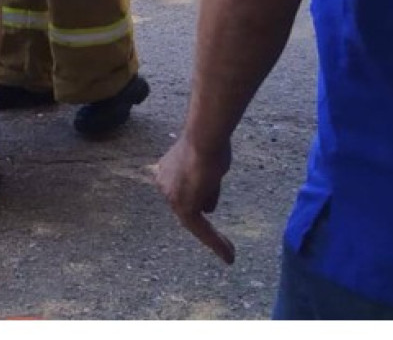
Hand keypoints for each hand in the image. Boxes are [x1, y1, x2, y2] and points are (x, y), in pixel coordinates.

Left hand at [153, 134, 236, 263]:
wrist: (206, 138)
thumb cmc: (210, 143)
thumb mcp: (210, 167)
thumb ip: (208, 187)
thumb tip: (209, 208)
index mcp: (166, 170)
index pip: (184, 187)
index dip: (199, 194)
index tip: (206, 202)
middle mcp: (164, 183)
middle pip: (189, 202)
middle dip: (206, 213)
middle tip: (222, 240)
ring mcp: (172, 197)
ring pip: (194, 217)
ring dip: (212, 235)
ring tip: (228, 250)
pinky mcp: (184, 208)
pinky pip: (200, 229)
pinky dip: (215, 242)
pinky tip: (228, 254)